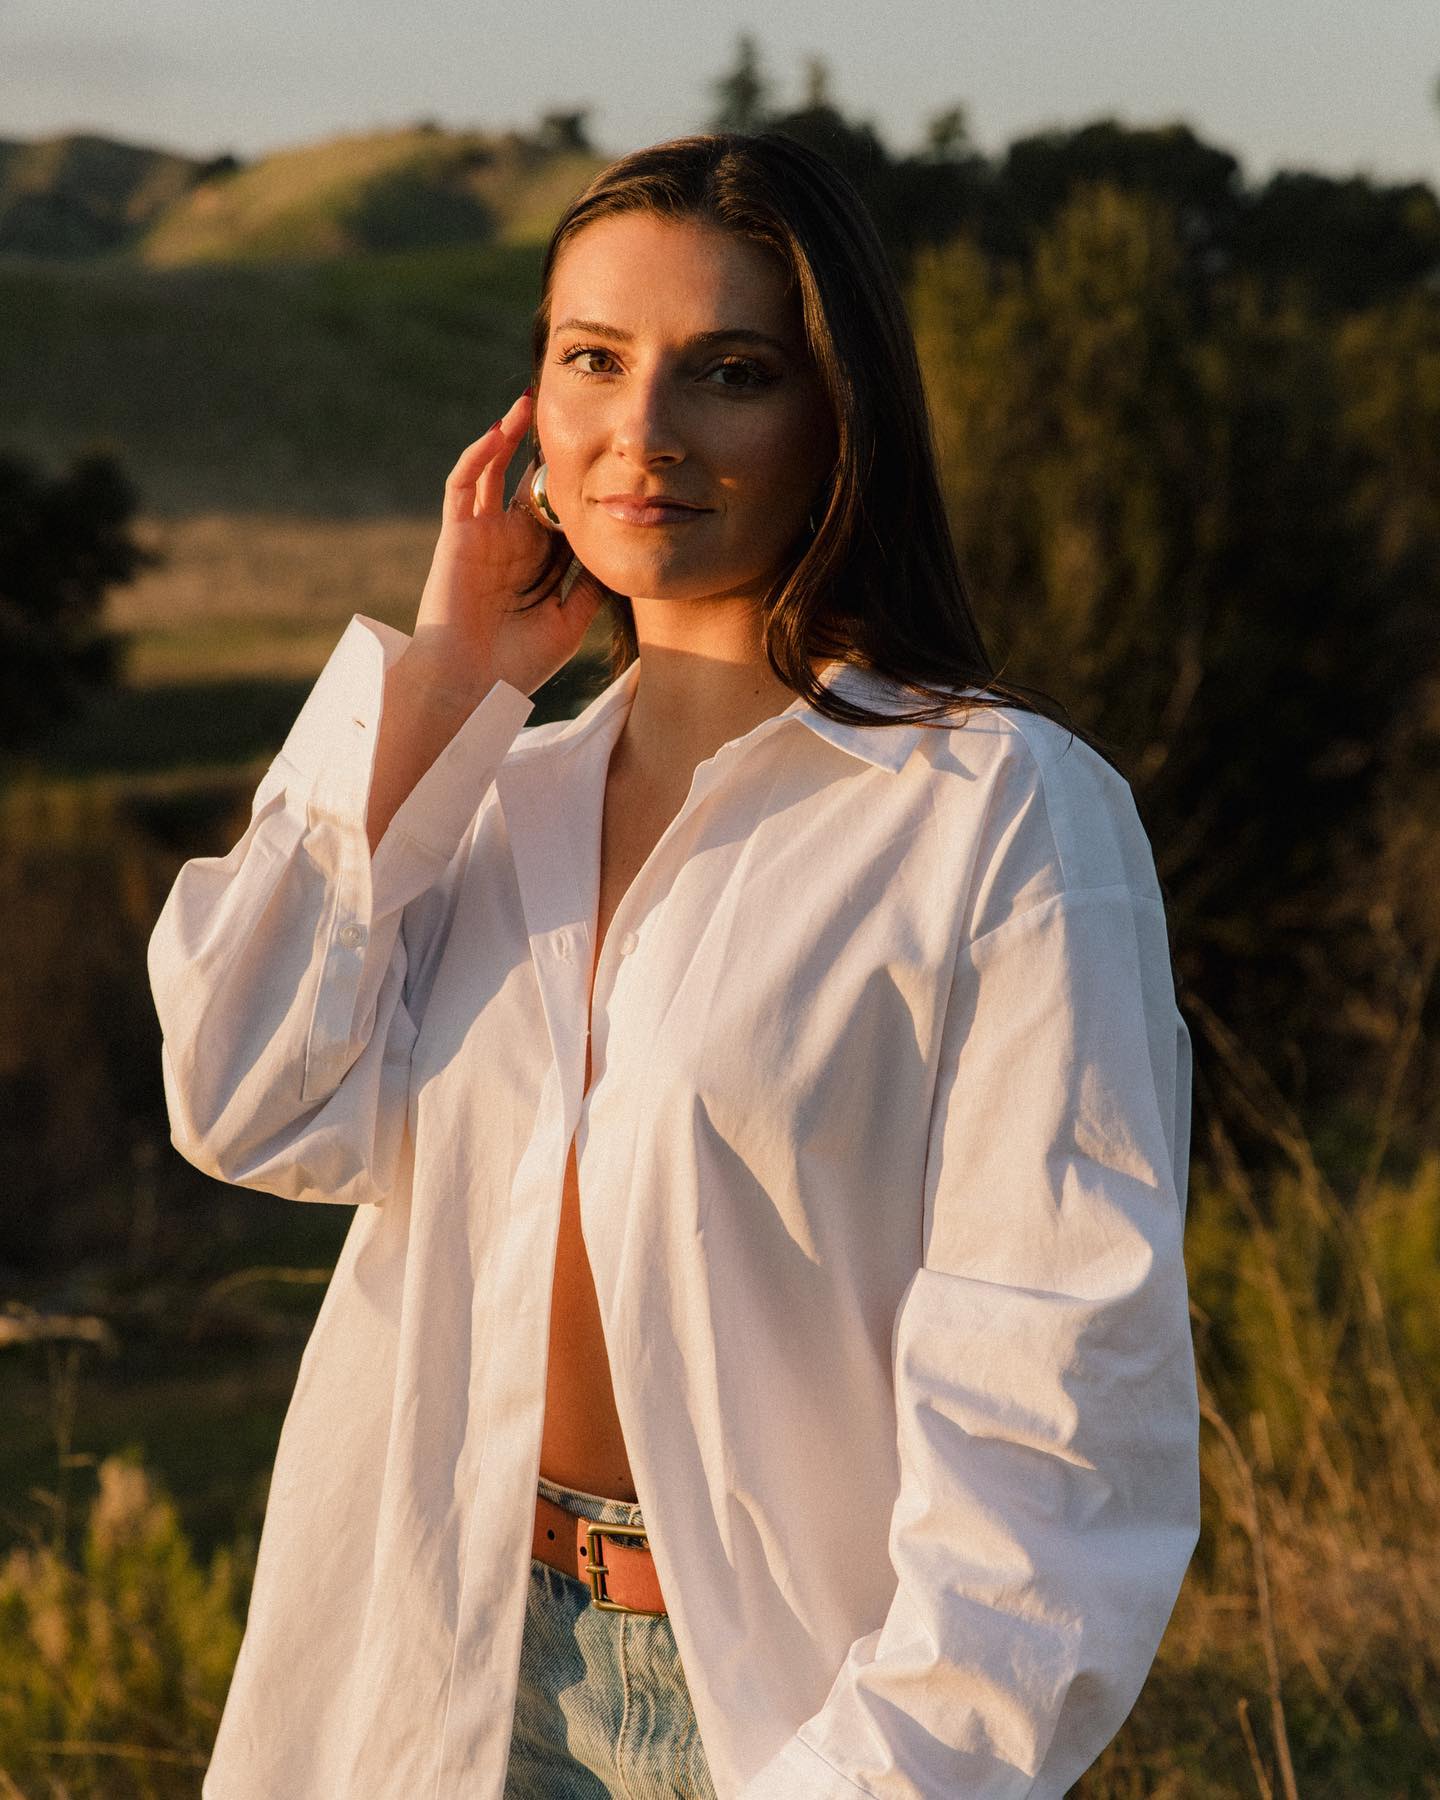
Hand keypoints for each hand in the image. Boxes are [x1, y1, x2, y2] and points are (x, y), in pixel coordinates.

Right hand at [405, 390, 605, 699]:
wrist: (471, 688)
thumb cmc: (517, 664)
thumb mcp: (570, 622)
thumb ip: (591, 586)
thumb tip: (619, 548)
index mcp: (537, 560)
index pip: (561, 509)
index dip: (582, 482)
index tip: (613, 453)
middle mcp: (510, 541)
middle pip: (531, 483)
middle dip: (550, 450)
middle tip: (577, 411)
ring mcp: (483, 535)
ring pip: (494, 472)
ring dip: (509, 437)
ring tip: (531, 403)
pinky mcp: (458, 535)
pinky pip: (464, 485)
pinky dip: (479, 456)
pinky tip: (500, 431)